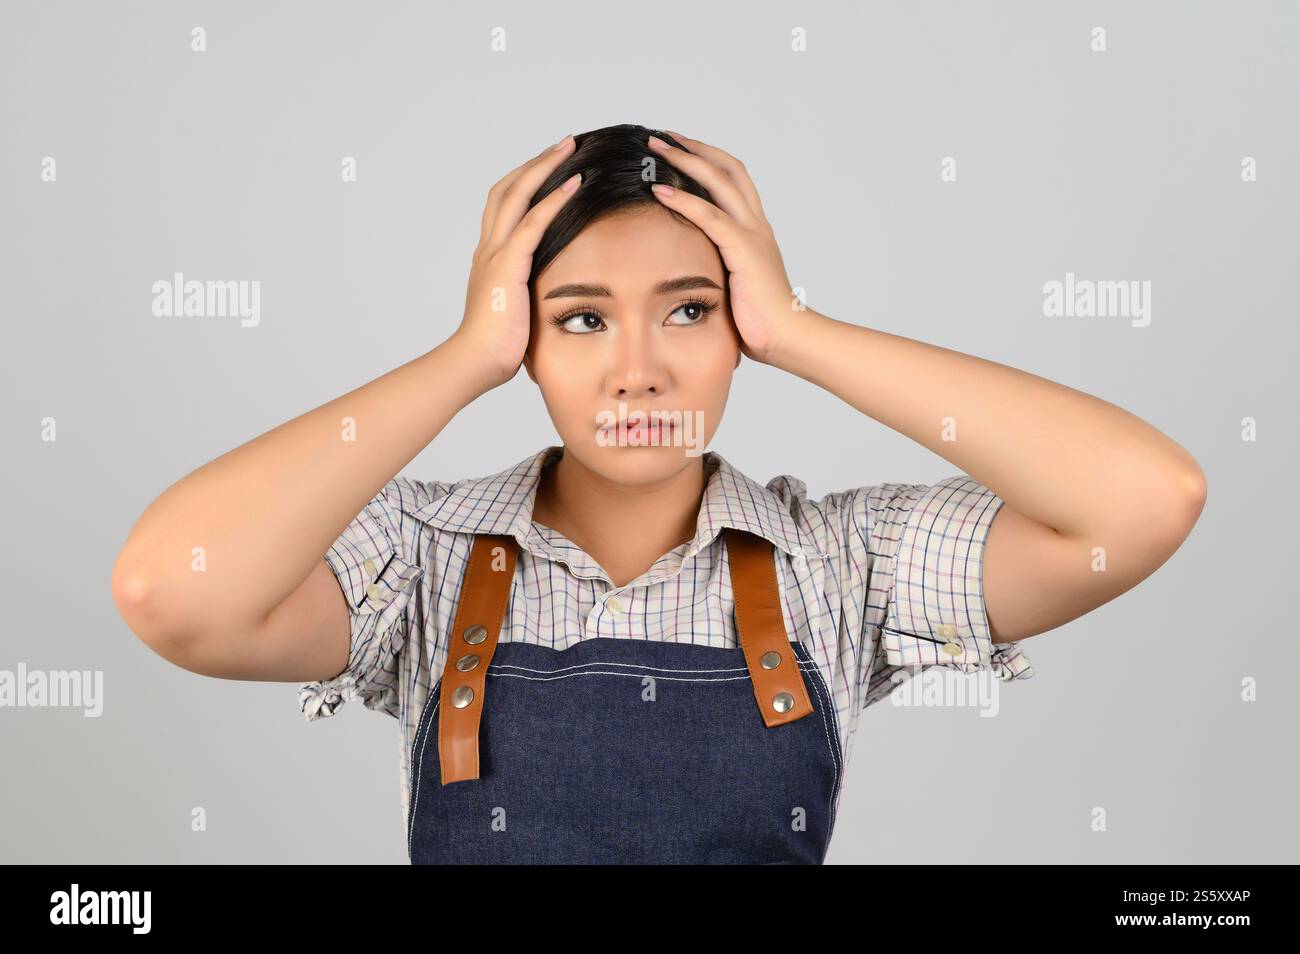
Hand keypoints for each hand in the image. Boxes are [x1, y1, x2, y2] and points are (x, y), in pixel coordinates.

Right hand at [451, 135, 582, 388]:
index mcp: (490, 258)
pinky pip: (533, 223)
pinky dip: (554, 200)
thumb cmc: (495, 348)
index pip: (504, 207)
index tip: (551, 166)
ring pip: (517, 195)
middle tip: (564, 144)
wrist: (474, 362)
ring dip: (545, 167)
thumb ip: (527, 296)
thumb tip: (546, 300)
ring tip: (570, 148)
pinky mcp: (507, 266)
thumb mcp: (514, 313)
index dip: (525, 182)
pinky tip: (575, 184)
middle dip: (536, 163)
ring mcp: (495, 254)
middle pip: (507, 189)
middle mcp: (488, 248)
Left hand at [646, 131, 800, 365]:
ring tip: (655, 149)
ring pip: (719, 181)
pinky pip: (710, 216)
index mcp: (755, 230)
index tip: (678, 148)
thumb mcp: (735, 285)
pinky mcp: (744, 250)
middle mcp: (756, 224)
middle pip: (727, 168)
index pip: (732, 179)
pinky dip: (683, 200)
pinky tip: (658, 191)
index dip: (706, 159)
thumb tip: (693, 269)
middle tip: (661, 136)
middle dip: (692, 148)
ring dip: (684, 161)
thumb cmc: (760, 321)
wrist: (787, 337)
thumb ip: (719, 267)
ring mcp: (752, 234)